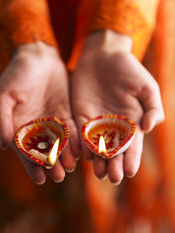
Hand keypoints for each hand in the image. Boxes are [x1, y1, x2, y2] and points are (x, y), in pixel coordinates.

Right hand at [0, 42, 78, 183]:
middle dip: (51, 165)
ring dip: (65, 157)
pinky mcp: (67, 114)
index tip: (40, 179)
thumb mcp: (3, 94)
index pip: (25, 151)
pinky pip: (73, 131)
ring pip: (60, 145)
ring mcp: (53, 122)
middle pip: (44, 152)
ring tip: (71, 166)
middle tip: (59, 176)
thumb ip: (1, 119)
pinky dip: (76, 141)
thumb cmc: (17, 74)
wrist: (39, 58)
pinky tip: (82, 151)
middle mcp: (37, 128)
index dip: (31, 166)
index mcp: (19, 127)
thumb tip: (4, 145)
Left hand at [72, 30, 164, 183]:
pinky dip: (82, 144)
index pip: (132, 146)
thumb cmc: (129, 70)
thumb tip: (149, 128)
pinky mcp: (80, 116)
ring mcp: (96, 123)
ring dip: (97, 160)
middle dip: (114, 165)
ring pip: (96, 147)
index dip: (132, 159)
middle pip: (114, 151)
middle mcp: (113, 127)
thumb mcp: (147, 87)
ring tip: (99, 172)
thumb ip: (152, 108)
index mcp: (131, 122)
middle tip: (113, 177)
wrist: (104, 56)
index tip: (130, 171)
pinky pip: (81, 134)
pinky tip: (84, 154)